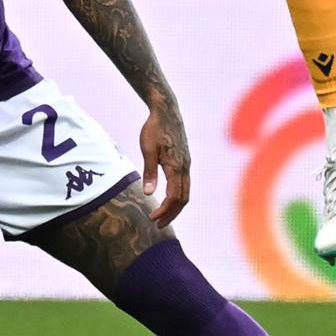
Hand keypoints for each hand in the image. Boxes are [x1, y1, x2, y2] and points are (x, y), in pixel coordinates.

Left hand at [138, 92, 190, 225]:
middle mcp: (185, 167)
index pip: (174, 196)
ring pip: (186, 192)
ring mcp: (187, 163)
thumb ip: (149, 172)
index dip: (164, 210)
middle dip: (171, 214)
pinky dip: (178, 195)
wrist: (167, 111)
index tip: (151, 218)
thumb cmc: (155, 128)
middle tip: (158, 225)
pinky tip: (167, 197)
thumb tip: (149, 194)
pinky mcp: (185, 160)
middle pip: (183, 198)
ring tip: (162, 215)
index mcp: (177, 166)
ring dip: (175, 206)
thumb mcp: (148, 149)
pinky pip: (185, 183)